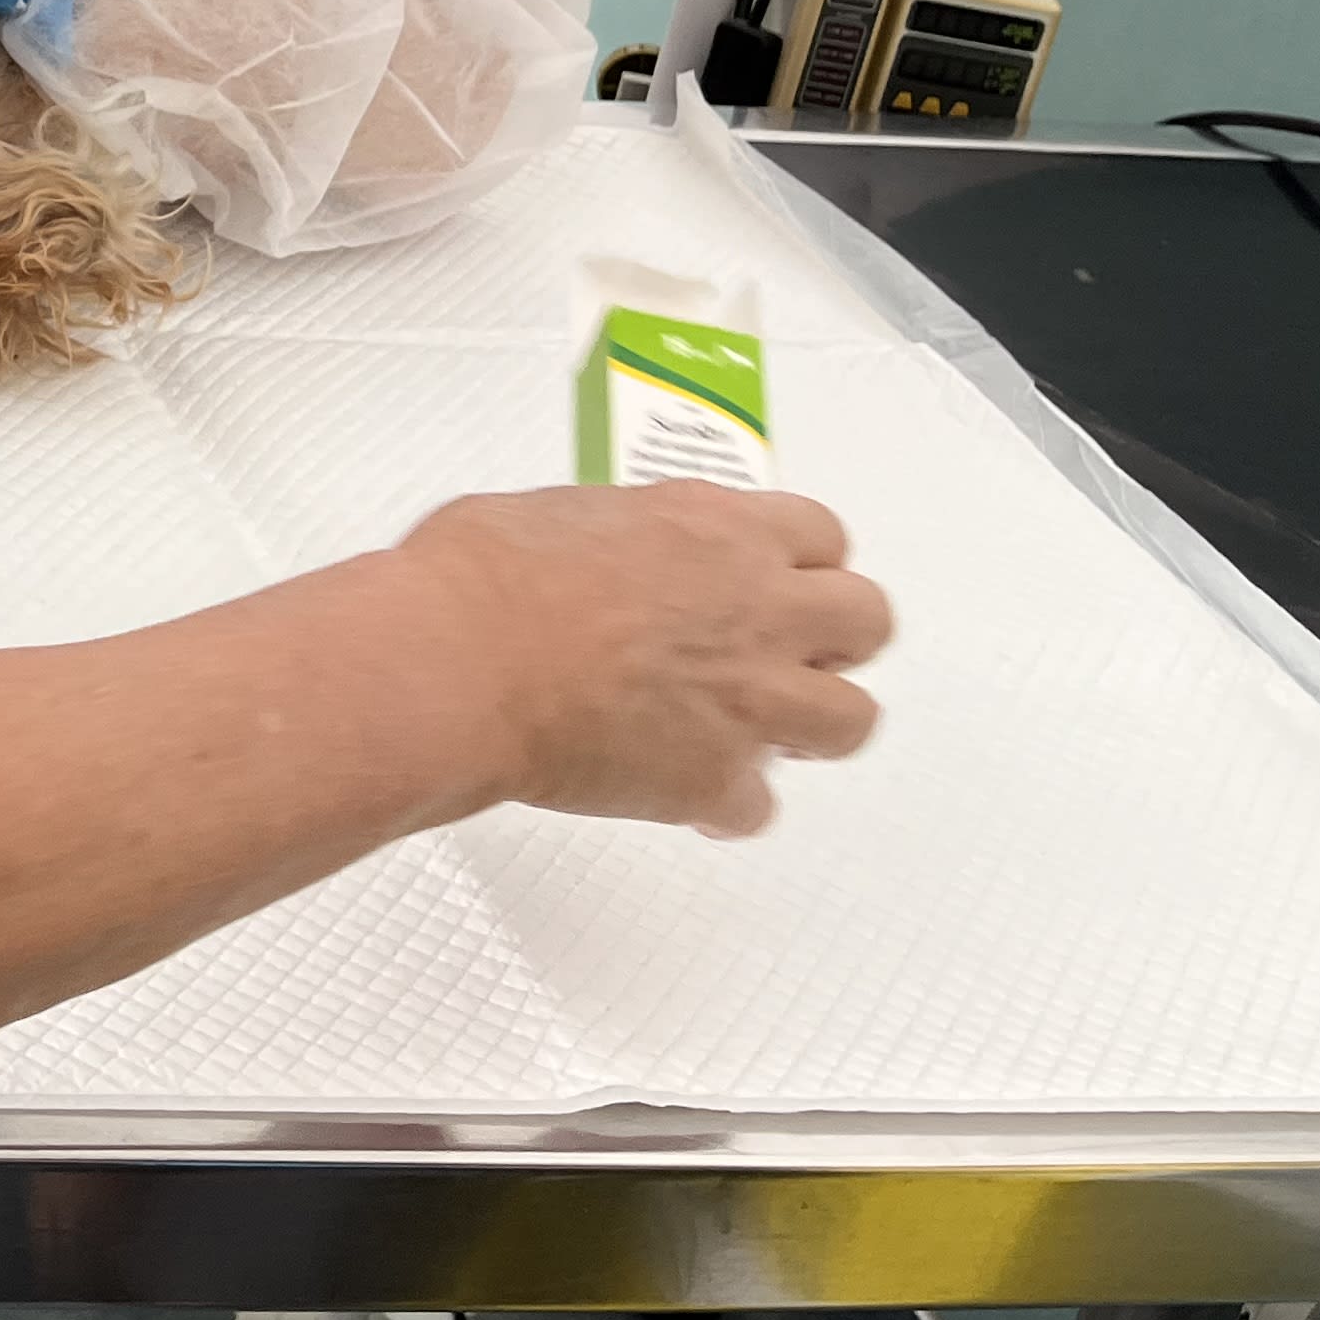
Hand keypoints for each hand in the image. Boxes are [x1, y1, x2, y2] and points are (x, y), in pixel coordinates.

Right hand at [397, 483, 892, 839]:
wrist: (454, 664)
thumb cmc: (476, 583)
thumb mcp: (554, 511)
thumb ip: (614, 534)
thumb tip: (595, 550)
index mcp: (715, 530)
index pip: (819, 535)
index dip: (802, 562)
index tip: (779, 575)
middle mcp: (753, 608)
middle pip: (865, 621)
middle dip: (833, 640)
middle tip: (789, 651)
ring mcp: (747, 700)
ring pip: (850, 721)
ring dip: (811, 726)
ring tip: (768, 731)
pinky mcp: (715, 780)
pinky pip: (757, 808)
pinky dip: (727, 807)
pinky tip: (693, 800)